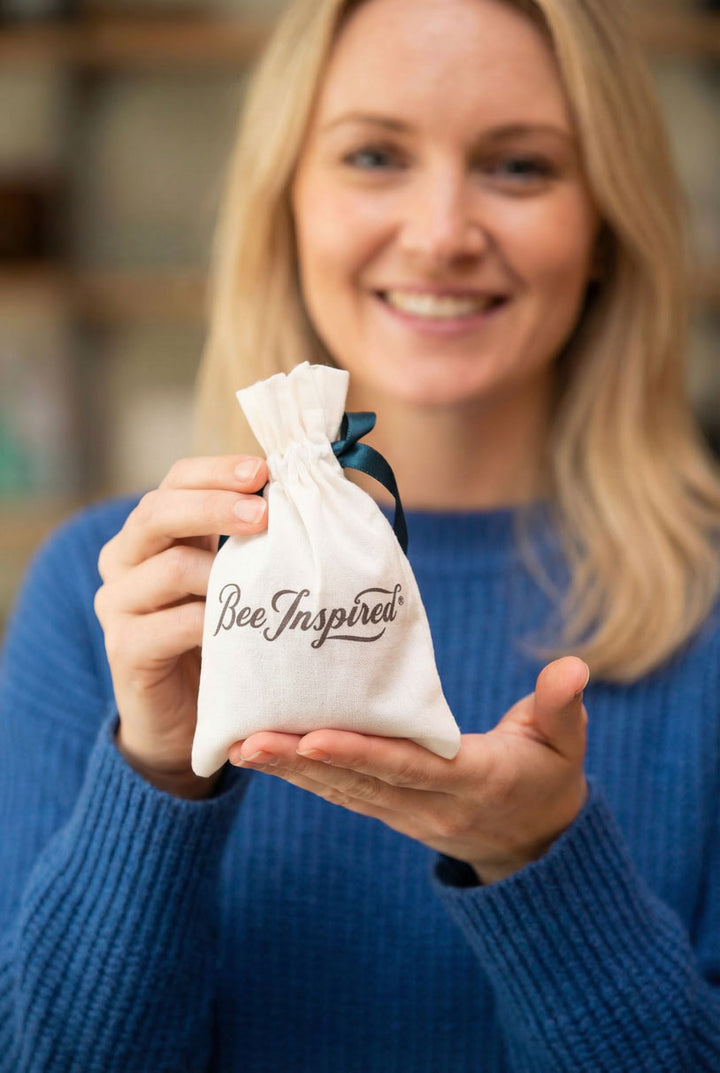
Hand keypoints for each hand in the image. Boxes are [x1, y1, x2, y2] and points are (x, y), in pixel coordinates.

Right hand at [94, 455, 267, 798]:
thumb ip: (253, 539)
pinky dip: (208, 621)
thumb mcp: (235, 580)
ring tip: (262, 575)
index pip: (174, 481)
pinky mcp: (124, 650)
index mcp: (152, 533)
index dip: (216, 471)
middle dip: (214, 506)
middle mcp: (124, 561)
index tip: (262, 470)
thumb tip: (311, 494)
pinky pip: (167, 626)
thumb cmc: (222, 636)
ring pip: (167, 566)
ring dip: (219, 567)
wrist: (185, 716)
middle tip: (263, 512)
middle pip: (158, 513)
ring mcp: (118, 606)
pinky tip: (239, 625)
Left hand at [228, 656, 588, 881]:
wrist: (537, 846)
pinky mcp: (391, 812)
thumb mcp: (567, 744)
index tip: (314, 735)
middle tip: (245, 739)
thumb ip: (562, 706)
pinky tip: (263, 757)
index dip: (362, 754)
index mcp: (473, 781)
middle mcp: (430, 806)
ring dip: (289, 770)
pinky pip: (341, 795)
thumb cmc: (550, 779)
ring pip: (340, 792)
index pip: (410, 767)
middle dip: (301, 761)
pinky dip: (303, 777)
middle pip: (358, 782)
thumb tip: (574, 665)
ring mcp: (406, 815)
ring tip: (237, 744)